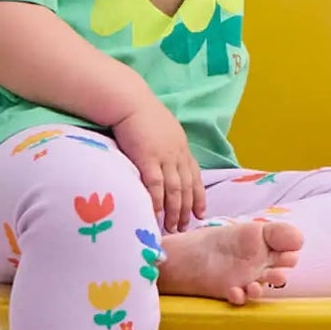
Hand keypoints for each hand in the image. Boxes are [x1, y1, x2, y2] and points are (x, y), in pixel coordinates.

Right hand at [111, 97, 207, 233]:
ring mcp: (164, 157)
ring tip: (171, 228)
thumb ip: (166, 146)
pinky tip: (156, 214)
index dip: (198, 196)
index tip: (200, 212)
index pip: (195, 176)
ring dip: (174, 211)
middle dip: (186, 210)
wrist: (130, 101)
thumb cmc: (141, 113)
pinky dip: (158, 201)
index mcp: (182, 148)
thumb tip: (163, 157)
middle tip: (185, 228)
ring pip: (174, 191)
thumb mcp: (162, 130)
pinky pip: (156, 185)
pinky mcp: (147, 159)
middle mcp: (177, 155)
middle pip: (186, 188)